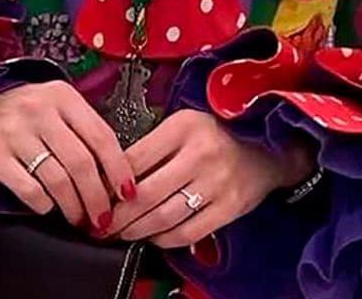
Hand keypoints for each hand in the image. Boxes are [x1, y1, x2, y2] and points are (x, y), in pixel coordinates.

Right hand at [0, 81, 135, 231]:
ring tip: (77, 218)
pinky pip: (30, 190)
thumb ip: (80, 131)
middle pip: (82, 164)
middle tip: (102, 218)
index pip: (101, 136)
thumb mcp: (51, 106)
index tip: (127, 194)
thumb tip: (114, 175)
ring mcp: (15, 132)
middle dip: (98, 199)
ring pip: (59, 181)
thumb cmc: (16, 113)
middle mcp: (38, 110)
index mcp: (60, 96)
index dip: (119, 170)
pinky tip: (47, 206)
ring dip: (74, 208)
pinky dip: (44, 205)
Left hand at [106, 108, 313, 248]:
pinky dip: (166, 239)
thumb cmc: (215, 133)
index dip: (110, 179)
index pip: (135, 158)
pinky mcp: (229, 209)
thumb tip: (114, 171)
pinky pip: (190, 231)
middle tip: (101, 222)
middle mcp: (199, 155)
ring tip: (121, 232)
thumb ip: (152, 144)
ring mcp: (216, 184)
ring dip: (137, 230)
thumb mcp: (181, 124)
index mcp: (182, 128)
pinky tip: (152, 237)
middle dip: (118, 214)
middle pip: (146, 192)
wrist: (267, 148)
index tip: (95, 190)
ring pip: (165, 216)